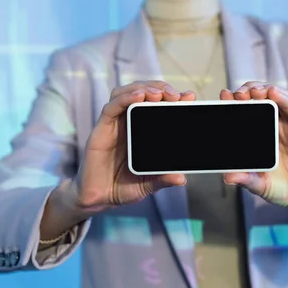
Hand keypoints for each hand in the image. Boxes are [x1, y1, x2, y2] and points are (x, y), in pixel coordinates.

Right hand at [75, 81, 195, 209]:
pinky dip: (125, 98)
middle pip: (142, 92)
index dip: (173, 97)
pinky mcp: (101, 128)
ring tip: (158, 94)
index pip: (157, 105)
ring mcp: (114, 124)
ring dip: (143, 88)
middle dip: (160, 88)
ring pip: (126, 93)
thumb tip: (181, 178)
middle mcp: (128, 122)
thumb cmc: (123, 187)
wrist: (98, 199)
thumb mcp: (148, 185)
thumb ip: (163, 180)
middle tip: (175, 95)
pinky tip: (138, 96)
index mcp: (142, 130)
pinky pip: (112, 107)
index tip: (189, 96)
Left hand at [220, 82, 287, 217]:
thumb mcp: (260, 185)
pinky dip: (285, 100)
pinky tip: (274, 94)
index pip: (248, 110)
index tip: (224, 96)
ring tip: (254, 90)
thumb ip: (246, 180)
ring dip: (266, 90)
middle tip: (238, 93)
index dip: (236, 100)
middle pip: (263, 98)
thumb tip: (228, 177)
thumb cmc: (283, 188)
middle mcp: (276, 126)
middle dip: (249, 90)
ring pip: (280, 98)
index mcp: (262, 134)